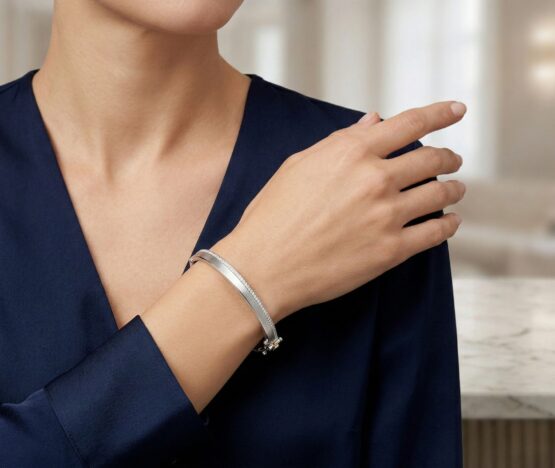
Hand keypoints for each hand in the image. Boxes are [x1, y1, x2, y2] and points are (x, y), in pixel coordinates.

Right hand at [212, 102, 466, 321]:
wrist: (263, 266)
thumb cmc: (272, 215)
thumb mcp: (298, 165)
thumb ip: (339, 141)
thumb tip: (373, 122)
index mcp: (351, 153)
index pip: (409, 123)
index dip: (439, 113)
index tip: (456, 109)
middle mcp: (375, 179)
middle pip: (431, 159)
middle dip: (448, 157)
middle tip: (453, 160)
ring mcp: (386, 216)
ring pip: (439, 194)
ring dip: (453, 189)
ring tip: (456, 190)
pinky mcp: (391, 251)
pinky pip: (435, 233)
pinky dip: (449, 225)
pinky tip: (451, 222)